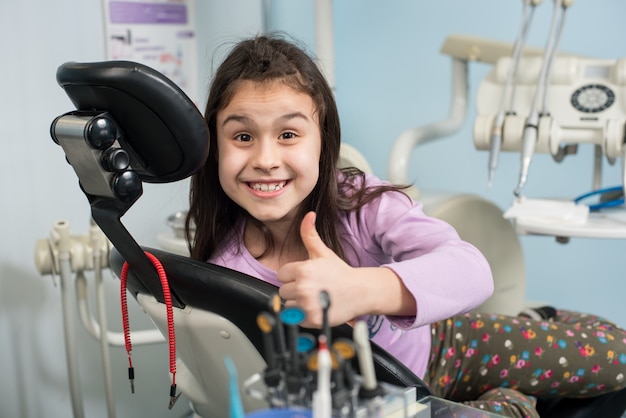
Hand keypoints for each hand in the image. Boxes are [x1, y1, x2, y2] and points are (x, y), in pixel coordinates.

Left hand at [276, 211, 359, 327]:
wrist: (361, 292)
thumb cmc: (340, 272)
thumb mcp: (323, 253)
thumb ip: (310, 234)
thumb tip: (308, 214)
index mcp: (302, 270)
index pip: (281, 275)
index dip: (292, 276)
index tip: (306, 278)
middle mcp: (303, 288)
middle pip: (283, 291)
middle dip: (294, 290)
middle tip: (312, 289)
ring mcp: (307, 306)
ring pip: (288, 306)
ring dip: (297, 304)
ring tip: (314, 299)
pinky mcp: (311, 320)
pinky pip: (296, 319)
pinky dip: (304, 316)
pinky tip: (316, 308)